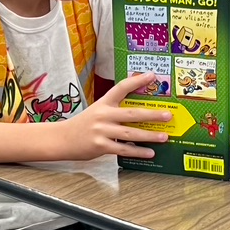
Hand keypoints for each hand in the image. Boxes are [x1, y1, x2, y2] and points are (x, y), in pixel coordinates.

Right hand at [56, 74, 170, 159]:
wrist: (62, 139)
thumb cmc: (84, 125)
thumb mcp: (97, 111)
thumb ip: (115, 109)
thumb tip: (140, 112)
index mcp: (103, 103)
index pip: (121, 87)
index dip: (137, 81)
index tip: (152, 76)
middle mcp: (103, 115)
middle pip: (132, 113)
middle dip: (152, 114)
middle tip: (168, 115)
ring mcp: (101, 131)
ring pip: (130, 133)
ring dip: (149, 136)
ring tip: (164, 137)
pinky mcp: (100, 146)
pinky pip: (123, 149)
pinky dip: (137, 151)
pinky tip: (150, 153)